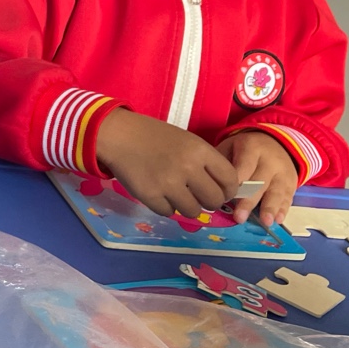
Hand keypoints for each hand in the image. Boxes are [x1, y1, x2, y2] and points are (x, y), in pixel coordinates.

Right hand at [96, 108, 238, 218]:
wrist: (119, 135)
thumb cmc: (154, 136)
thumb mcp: (186, 141)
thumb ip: (204, 163)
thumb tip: (219, 190)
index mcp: (200, 151)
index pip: (229, 180)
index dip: (228, 190)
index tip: (222, 192)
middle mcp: (188, 168)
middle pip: (214, 200)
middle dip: (209, 202)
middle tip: (199, 197)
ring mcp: (169, 184)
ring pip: (193, 211)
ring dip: (187, 206)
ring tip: (177, 196)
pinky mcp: (151, 196)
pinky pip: (169, 212)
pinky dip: (166, 206)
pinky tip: (159, 194)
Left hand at [217, 130, 298, 225]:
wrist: (275, 143)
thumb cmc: (244, 149)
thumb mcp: (230, 147)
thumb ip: (222, 163)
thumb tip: (209, 186)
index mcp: (251, 148)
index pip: (243, 168)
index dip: (235, 184)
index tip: (224, 199)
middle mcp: (270, 160)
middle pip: (259, 182)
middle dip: (249, 201)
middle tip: (239, 217)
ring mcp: (283, 172)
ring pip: (276, 191)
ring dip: (269, 208)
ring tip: (265, 222)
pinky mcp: (292, 183)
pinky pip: (288, 197)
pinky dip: (282, 209)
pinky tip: (277, 219)